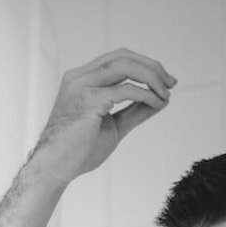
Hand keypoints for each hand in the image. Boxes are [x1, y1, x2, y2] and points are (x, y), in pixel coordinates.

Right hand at [25, 47, 177, 185]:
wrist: (54, 169)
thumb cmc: (78, 152)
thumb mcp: (114, 126)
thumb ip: (134, 111)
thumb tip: (160, 101)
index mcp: (82, 79)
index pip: (118, 59)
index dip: (145, 66)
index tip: (165, 82)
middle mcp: (79, 77)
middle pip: (123, 56)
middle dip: (152, 67)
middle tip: (171, 84)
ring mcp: (81, 85)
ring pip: (125, 65)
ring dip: (151, 77)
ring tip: (165, 94)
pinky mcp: (87, 100)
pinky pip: (125, 89)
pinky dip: (145, 95)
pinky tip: (156, 103)